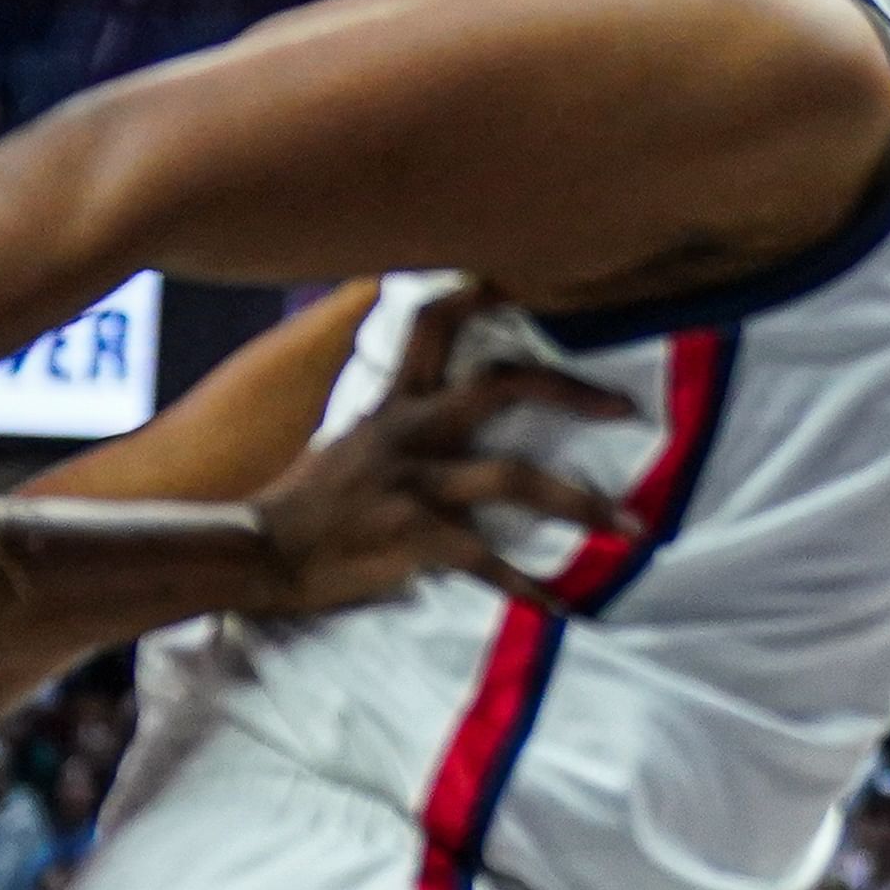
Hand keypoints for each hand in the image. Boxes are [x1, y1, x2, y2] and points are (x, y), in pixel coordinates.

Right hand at [246, 287, 640, 618]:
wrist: (259, 554)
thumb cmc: (307, 506)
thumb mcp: (351, 443)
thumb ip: (398, 424)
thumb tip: (443, 416)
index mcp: (395, 404)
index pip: (433, 326)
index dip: (478, 296)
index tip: (526, 282)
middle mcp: (410, 430)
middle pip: (500, 385)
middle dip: (571, 391)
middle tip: (625, 406)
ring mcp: (414, 482)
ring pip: (514, 476)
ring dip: (580, 502)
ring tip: (629, 528)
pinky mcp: (414, 534)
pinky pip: (485, 558)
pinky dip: (525, 584)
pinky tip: (556, 607)